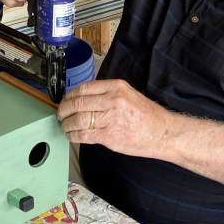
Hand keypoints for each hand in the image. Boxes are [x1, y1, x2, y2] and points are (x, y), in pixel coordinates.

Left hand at [57, 80, 175, 158]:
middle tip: (60, 115)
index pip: (84, 88)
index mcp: (116, 87)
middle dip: (64, 110)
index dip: (70, 96)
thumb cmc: (147, 116)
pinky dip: (73, 135)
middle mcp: (112, 100)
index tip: (65, 101)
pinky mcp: (109, 136)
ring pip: (77, 120)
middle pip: (78, 103)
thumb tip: (84, 100)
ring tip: (65, 127)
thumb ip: (108, 94)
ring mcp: (110, 118)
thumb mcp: (129, 94)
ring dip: (67, 124)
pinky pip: (83, 135)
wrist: (163, 133)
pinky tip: (72, 135)